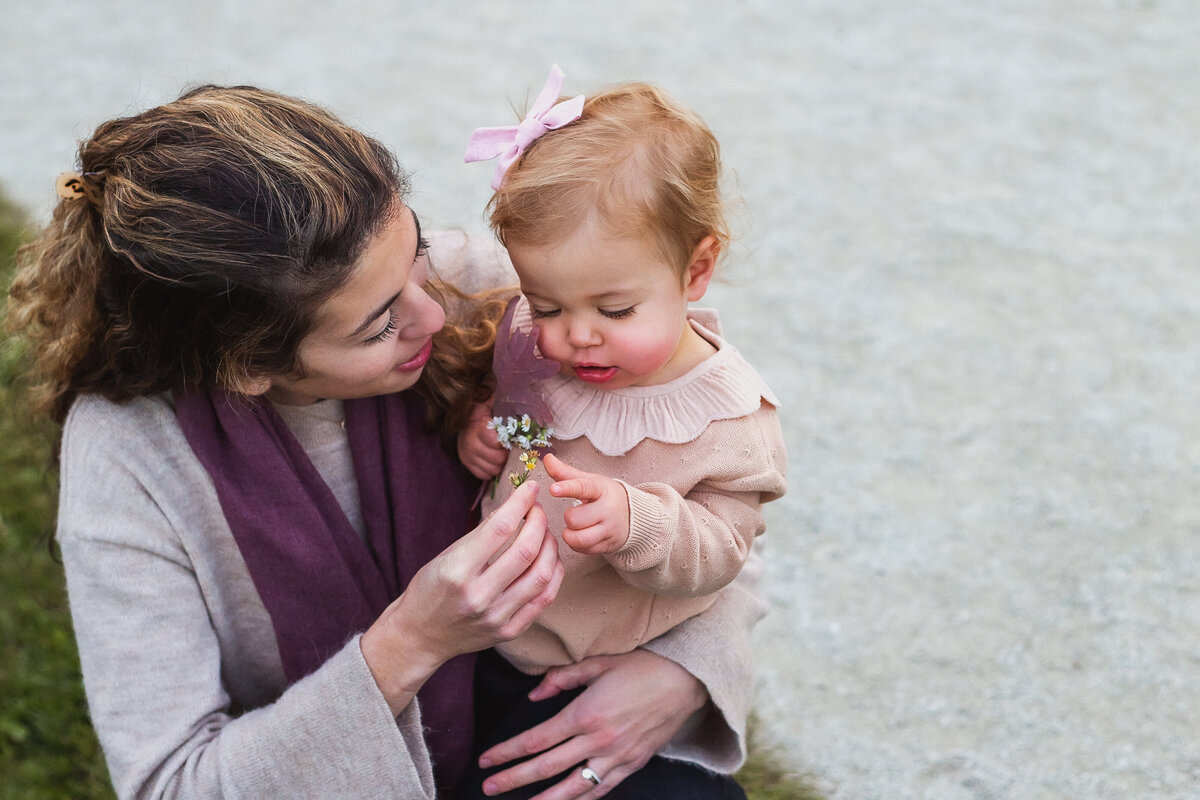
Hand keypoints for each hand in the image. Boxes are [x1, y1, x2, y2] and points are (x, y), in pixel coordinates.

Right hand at [360, 482, 563, 713]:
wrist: (420, 636)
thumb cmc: (430, 589)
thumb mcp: (446, 556)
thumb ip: (481, 534)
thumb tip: (514, 506)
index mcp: (457, 572)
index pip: (499, 529)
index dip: (520, 503)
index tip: (531, 488)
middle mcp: (478, 596)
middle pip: (526, 551)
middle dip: (539, 523)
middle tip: (538, 511)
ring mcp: (496, 617)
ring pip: (542, 575)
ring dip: (550, 547)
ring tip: (545, 534)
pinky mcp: (509, 631)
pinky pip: (544, 599)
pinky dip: (553, 574)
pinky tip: (550, 560)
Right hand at [459, 401, 509, 479]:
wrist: (466, 414)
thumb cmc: (486, 408)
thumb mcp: (495, 402)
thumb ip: (509, 407)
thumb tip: (532, 407)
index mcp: (477, 425)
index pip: (496, 441)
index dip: (508, 442)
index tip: (515, 439)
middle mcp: (469, 441)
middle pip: (497, 458)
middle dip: (508, 455)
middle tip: (513, 448)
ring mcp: (466, 454)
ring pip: (492, 469)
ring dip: (502, 464)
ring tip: (505, 454)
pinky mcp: (466, 463)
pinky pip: (484, 475)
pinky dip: (492, 470)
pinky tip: (496, 460)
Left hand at [477, 649, 707, 798]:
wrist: (686, 680)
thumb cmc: (641, 666)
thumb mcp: (599, 662)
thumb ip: (562, 677)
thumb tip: (533, 695)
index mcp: (585, 713)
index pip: (536, 739)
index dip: (508, 752)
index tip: (487, 760)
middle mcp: (598, 741)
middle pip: (546, 768)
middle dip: (513, 779)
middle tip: (488, 787)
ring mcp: (616, 757)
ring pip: (572, 788)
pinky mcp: (632, 765)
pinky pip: (601, 790)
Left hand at [542, 453, 629, 554]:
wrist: (632, 515)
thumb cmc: (604, 496)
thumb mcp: (589, 481)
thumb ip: (565, 473)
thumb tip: (546, 459)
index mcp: (601, 489)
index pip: (583, 487)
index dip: (567, 488)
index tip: (553, 489)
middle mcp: (608, 510)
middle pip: (575, 518)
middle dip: (569, 517)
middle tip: (574, 514)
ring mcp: (609, 529)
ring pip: (580, 538)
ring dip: (570, 534)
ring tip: (573, 528)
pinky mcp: (608, 545)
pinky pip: (584, 550)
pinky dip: (577, 545)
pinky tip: (579, 537)